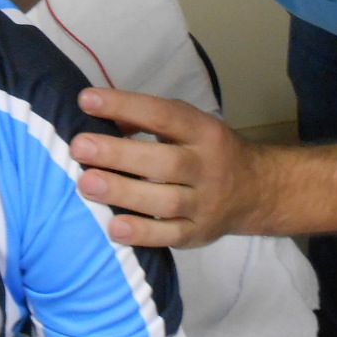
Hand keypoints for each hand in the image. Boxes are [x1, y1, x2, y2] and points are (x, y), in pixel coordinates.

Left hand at [70, 88, 266, 248]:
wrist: (256, 191)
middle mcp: (207, 167)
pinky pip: (170, 236)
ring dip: (123, 193)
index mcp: (204, 132)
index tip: (86, 100)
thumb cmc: (207, 151)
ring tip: (86, 184)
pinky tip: (113, 227)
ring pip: (165, 201)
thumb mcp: (189, 125)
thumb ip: (148, 121)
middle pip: (164, 162)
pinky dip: (142, 233)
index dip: (125, 106)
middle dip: (119, 155)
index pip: (163, 115)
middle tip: (80, 147)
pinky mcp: (198, 234)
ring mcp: (205, 204)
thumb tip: (103, 118)